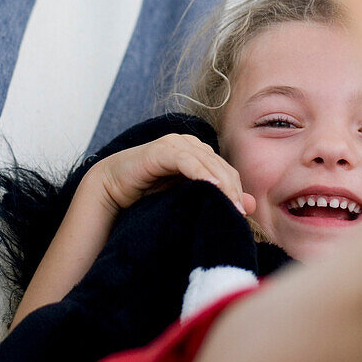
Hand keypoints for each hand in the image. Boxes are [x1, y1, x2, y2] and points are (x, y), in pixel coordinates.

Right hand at [90, 133, 256, 218]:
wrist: (110, 190)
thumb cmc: (146, 196)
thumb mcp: (186, 198)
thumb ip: (215, 198)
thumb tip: (250, 206)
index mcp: (198, 153)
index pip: (226, 171)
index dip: (237, 192)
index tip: (242, 216)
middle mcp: (189, 144)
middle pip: (221, 167)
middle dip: (232, 191)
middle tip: (239, 215)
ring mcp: (175, 145)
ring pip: (208, 163)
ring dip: (221, 184)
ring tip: (231, 206)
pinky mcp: (161, 150)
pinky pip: (186, 161)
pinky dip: (200, 173)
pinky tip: (211, 187)